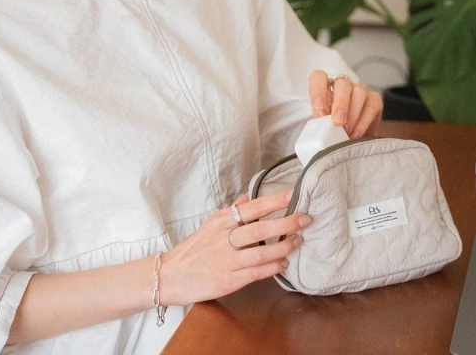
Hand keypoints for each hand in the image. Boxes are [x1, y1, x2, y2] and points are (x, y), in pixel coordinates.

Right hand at [158, 191, 310, 305]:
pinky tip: (283, 263)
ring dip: (283, 247)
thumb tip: (252, 195)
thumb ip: (233, 210)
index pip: (251, 207)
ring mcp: (226, 260)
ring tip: (298, 241)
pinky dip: (272, 267)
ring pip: (260, 252)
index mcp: (221, 221)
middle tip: (306, 218)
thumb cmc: (195, 249)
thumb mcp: (211, 224)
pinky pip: (256, 272)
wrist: (169, 276)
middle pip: (259, 229)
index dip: (274, 201)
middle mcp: (223, 239)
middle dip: (286, 223)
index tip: (293, 194)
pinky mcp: (228, 280)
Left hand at [308, 69, 382, 137]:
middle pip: (343, 83)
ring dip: (353, 113)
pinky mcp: (375, 101)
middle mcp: (343, 87)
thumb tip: (318, 131)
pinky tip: (357, 133)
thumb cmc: (333, 132)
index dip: (318, 89)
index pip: (318, 77)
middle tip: (338, 122)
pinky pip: (372, 105)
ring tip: (347, 132)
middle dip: (341, 103)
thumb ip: (319, 125)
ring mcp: (360, 91)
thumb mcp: (322, 128)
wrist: (351, 143)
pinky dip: (364, 121)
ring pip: (359, 91)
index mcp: (324, 89)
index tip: (319, 107)